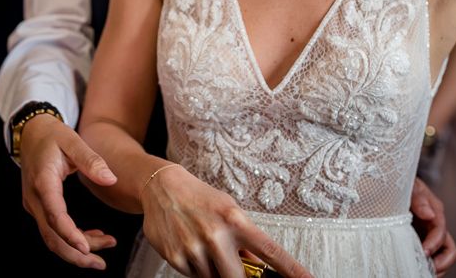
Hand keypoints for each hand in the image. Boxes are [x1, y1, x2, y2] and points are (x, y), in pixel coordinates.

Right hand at [19, 114, 118, 269]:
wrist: (31, 132)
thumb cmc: (53, 135)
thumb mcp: (73, 141)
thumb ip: (92, 160)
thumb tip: (111, 179)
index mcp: (43, 182)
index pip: (55, 215)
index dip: (70, 234)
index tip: (86, 246)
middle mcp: (35, 199)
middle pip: (52, 237)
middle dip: (76, 254)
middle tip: (101, 263)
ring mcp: (34, 205)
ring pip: (52, 238)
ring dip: (75, 250)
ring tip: (103, 251)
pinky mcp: (39, 207)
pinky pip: (53, 230)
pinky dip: (71, 238)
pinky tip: (91, 237)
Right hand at [140, 164, 312, 276]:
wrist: (163, 187)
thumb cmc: (201, 198)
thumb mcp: (228, 210)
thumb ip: (244, 239)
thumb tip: (257, 266)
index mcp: (236, 220)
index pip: (270, 251)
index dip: (292, 270)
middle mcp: (217, 235)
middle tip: (231, 263)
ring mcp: (195, 248)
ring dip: (214, 271)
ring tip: (205, 246)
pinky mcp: (176, 258)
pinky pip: (194, 277)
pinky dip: (197, 268)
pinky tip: (191, 246)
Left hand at [410, 177, 455, 276]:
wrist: (388, 181)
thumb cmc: (401, 182)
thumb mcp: (409, 186)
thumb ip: (418, 198)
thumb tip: (430, 214)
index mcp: (435, 210)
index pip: (441, 231)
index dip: (434, 244)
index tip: (423, 252)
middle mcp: (435, 223)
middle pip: (448, 248)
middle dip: (440, 262)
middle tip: (426, 270)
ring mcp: (428, 232)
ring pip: (441, 255)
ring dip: (435, 266)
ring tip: (421, 272)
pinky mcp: (419, 238)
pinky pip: (428, 255)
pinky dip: (424, 264)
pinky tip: (413, 267)